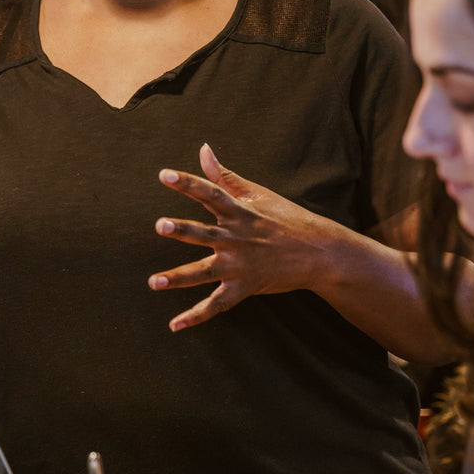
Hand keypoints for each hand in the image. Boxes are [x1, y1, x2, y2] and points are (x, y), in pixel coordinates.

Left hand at [150, 143, 344, 331]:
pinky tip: (174, 325)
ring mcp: (239, 265)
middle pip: (204, 234)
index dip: (188, 183)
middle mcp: (236, 238)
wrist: (319, 253)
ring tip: (154, 282)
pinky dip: (196, 316)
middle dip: (182, 230)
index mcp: (239, 212)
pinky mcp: (244, 287)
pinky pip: (217, 304)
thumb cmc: (286, 219)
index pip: (210, 194)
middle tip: (161, 225)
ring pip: (204, 272)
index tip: (164, 174)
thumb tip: (202, 149)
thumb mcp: (257, 194)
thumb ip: (224, 176)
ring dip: (179, 277)